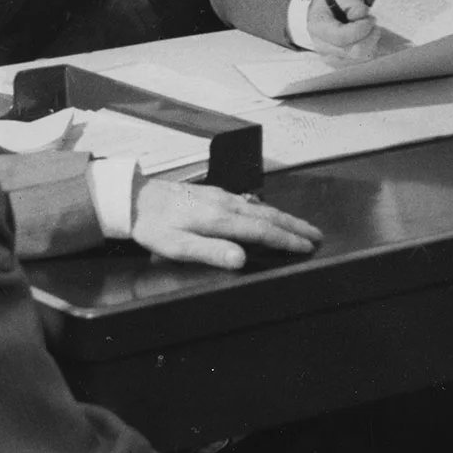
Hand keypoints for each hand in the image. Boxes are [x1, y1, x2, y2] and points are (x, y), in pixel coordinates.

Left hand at [131, 181, 322, 270]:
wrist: (134, 198)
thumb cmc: (154, 226)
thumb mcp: (177, 246)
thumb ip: (210, 252)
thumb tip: (242, 259)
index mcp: (219, 219)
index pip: (262, 231)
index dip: (287, 240)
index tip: (307, 247)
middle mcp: (225, 203)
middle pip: (268, 216)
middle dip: (295, 227)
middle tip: (317, 236)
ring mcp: (220, 196)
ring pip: (261, 207)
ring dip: (284, 217)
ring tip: (302, 226)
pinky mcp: (214, 193)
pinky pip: (249, 202)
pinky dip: (267, 210)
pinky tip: (268, 213)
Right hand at [305, 0, 380, 63]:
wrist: (324, 14)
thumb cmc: (335, 4)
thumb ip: (353, 3)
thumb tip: (359, 15)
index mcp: (318, 27)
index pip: (341, 37)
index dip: (361, 28)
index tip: (369, 18)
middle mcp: (322, 47)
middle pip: (354, 51)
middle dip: (370, 36)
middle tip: (371, 22)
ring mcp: (331, 59)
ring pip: (361, 59)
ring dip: (372, 42)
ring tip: (368, 28)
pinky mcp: (341, 65)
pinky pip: (363, 62)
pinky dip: (370, 50)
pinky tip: (366, 38)